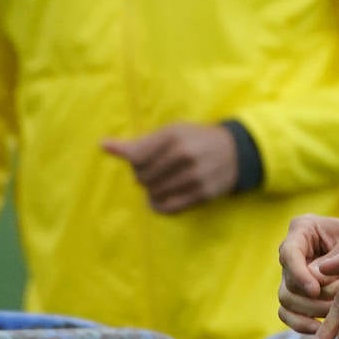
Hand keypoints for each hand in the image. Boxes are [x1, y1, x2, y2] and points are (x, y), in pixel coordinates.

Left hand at [101, 123, 237, 213]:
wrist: (236, 151)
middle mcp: (184, 155)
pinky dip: (160, 205)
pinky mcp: (203, 193)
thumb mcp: (171, 132)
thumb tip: (102, 145)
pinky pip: (169, 207)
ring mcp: (195, 176)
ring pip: (154, 193)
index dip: (133, 162)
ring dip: (152, 192)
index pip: (135, 157)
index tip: (140, 161)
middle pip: (142, 177)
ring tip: (160, 184)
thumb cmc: (195, 139)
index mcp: (174, 135)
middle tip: (154, 172)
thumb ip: (138, 142)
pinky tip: (162, 198)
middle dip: (143, 177)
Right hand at [277, 214, 338, 334]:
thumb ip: (337, 261)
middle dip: (312, 298)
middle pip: (288, 281)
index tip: (315, 290)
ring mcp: (293, 274)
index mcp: (303, 229)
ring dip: (311, 311)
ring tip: (337, 316)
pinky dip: (301, 324)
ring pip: (287, 300)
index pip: (289, 253)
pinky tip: (320, 330)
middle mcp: (293, 251)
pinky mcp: (297, 295)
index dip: (299, 274)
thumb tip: (315, 285)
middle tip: (337, 305)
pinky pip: (288, 314)